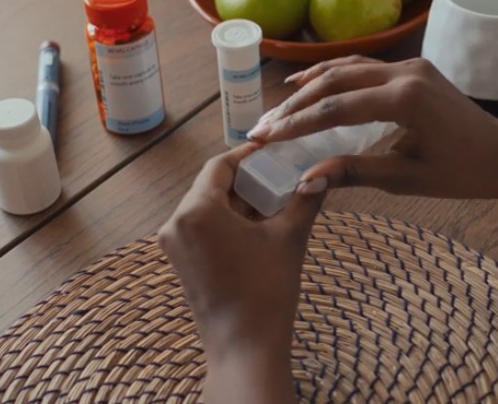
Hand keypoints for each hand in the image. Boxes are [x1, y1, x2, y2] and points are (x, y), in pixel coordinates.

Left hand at [158, 144, 325, 403]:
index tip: (272, 151)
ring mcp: (173, 243)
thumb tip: (323, 174)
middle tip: (279, 176)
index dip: (248, 155)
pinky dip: (226, 221)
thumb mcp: (289, 237)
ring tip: (274, 203)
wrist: (245, 346)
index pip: (220, 165)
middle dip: (247, 181)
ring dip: (238, 202)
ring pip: (207, 207)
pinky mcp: (179, 261)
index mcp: (196, 210)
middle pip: (212, 186)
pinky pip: (202, 227)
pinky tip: (257, 227)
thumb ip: (305, 198)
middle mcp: (175, 222)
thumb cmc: (266, 290)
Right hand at [248, 56, 497, 198]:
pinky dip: (332, 74)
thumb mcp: (405, 179)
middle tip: (262, 125)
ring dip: (308, 86)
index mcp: (405, 100)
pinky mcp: (411, 68)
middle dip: (294, 105)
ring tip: (276, 105)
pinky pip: (361, 67)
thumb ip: (353, 172)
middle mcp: (404, 73)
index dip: (294, 124)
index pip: (335, 109)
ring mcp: (408, 65)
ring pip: (345, 68)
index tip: (263, 137)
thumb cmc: (462, 173)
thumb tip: (305, 180)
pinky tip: (310, 83)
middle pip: (333, 83)